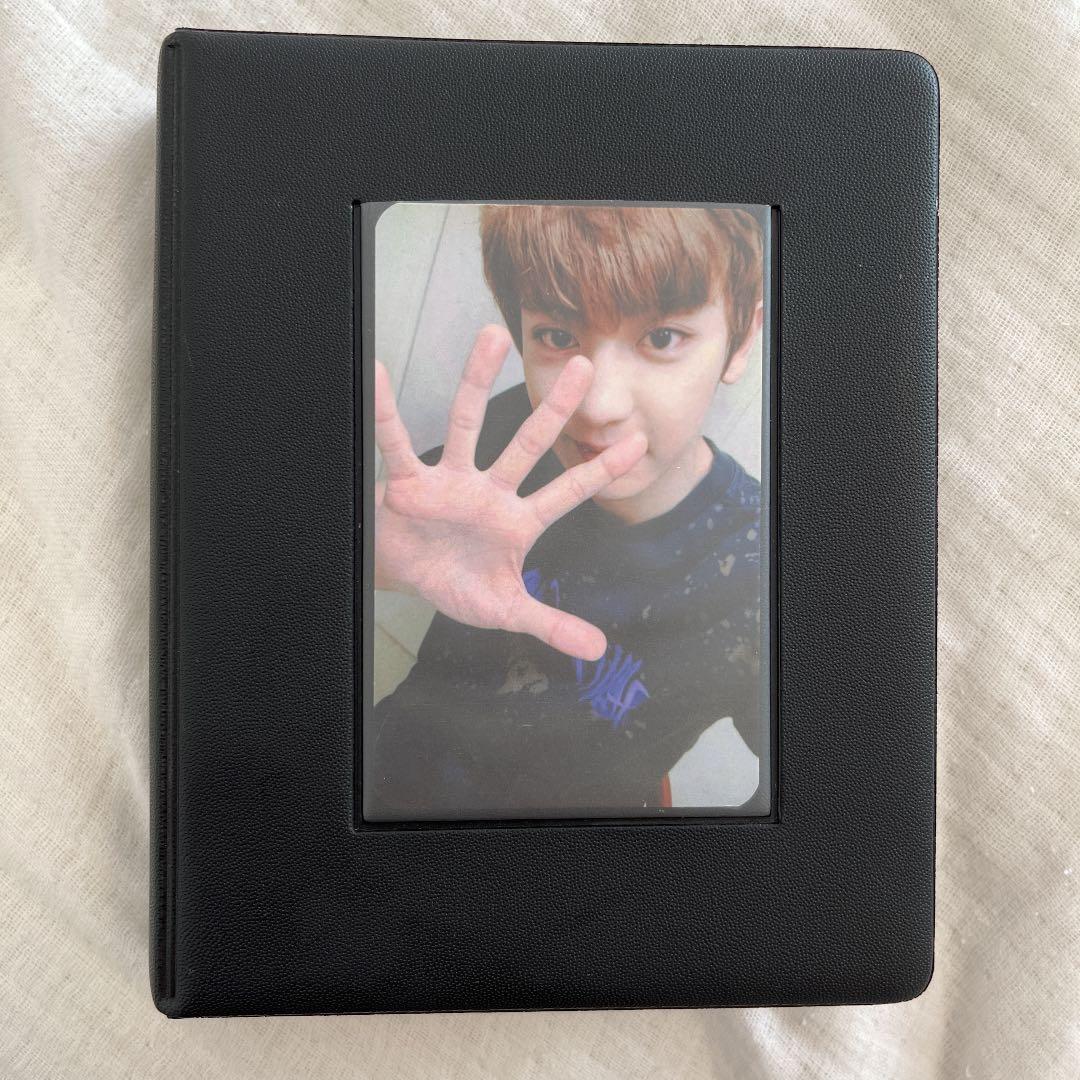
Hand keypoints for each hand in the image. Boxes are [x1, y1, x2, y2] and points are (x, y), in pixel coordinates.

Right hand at [373, 324, 646, 661]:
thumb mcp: (507, 609)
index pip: (567, 493)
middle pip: (527, 443)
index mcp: (517, 521)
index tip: (639, 443)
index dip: (600, 471)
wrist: (407, 580)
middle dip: (555, 408)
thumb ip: (550, 624)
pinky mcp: (410, 482)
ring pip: (466, 423)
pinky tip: (377, 372)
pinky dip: (385, 410)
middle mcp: (489, 490)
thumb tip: (598, 651)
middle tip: (584, 365)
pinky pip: (395, 441)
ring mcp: (451, 480)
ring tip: (492, 335)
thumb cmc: (458, 585)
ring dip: (476, 380)